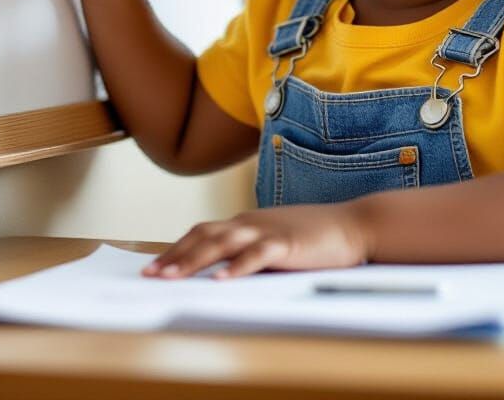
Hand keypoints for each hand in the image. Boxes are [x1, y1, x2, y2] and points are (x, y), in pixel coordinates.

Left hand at [141, 203, 370, 279]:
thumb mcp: (275, 240)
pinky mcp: (287, 243)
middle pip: (203, 236)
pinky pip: (256, 255)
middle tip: (150, 275)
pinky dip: (237, 268)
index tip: (154, 267)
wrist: (353, 224)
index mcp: (246, 223)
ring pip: (222, 243)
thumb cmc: (314, 237)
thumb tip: (220, 272)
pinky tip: (221, 281)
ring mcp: (267, 230)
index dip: (177, 248)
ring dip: (194, 260)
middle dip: (174, 256)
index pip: (202, 232)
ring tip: (171, 277)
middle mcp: (251, 223)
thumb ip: (250, 251)